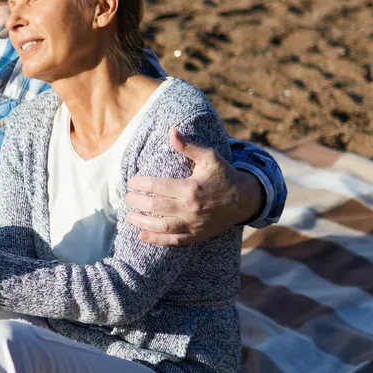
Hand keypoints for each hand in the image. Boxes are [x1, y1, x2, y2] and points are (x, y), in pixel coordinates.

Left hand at [124, 128, 263, 244]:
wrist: (245, 200)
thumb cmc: (224, 175)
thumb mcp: (209, 157)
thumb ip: (188, 146)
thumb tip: (171, 131)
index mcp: (191, 188)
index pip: (157, 186)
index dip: (140, 184)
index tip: (131, 182)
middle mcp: (190, 208)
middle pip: (155, 206)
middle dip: (137, 202)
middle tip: (127, 197)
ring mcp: (193, 224)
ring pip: (161, 226)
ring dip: (142, 222)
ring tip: (129, 216)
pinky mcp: (196, 235)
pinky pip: (173, 241)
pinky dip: (156, 240)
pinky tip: (142, 236)